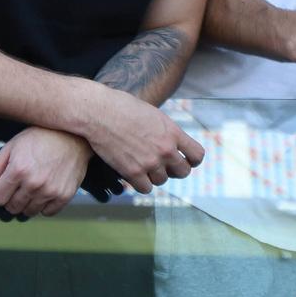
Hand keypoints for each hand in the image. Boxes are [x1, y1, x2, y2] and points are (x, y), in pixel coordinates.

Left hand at [0, 127, 90, 217]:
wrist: (73, 136)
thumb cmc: (38, 139)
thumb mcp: (11, 149)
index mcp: (18, 170)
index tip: (5, 183)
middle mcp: (34, 183)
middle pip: (12, 207)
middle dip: (11, 198)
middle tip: (20, 183)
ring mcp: (50, 191)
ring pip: (29, 212)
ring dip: (27, 203)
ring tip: (33, 185)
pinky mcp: (64, 196)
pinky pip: (47, 213)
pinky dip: (43, 205)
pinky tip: (45, 190)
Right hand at [77, 86, 204, 190]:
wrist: (98, 112)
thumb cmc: (121, 107)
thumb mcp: (152, 114)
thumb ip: (165, 130)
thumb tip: (171, 142)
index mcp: (173, 132)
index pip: (197, 155)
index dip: (191, 160)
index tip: (184, 160)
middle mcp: (165, 149)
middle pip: (183, 172)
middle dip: (174, 170)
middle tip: (162, 166)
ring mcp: (150, 162)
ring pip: (162, 180)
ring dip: (154, 176)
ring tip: (142, 166)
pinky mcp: (133, 172)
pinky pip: (145, 188)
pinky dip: (140, 183)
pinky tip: (133, 174)